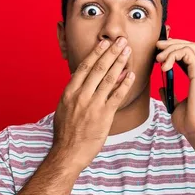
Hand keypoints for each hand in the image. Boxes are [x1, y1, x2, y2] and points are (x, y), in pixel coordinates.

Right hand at [51, 37, 134, 171]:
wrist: (67, 153)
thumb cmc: (66, 132)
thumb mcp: (63, 108)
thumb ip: (73, 92)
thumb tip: (79, 78)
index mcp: (69, 92)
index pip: (84, 67)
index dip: (96, 53)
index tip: (104, 43)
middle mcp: (80, 96)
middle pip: (98, 69)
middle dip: (111, 53)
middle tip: (120, 41)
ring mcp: (92, 106)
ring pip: (108, 79)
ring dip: (120, 63)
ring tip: (128, 52)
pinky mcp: (103, 116)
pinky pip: (117, 96)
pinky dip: (124, 84)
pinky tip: (131, 74)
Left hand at [156, 38, 194, 137]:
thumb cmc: (190, 123)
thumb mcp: (176, 106)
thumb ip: (170, 95)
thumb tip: (162, 88)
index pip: (190, 54)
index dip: (175, 48)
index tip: (160, 52)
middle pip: (191, 45)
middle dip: (173, 43)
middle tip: (157, 48)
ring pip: (190, 46)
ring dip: (171, 48)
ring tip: (158, 59)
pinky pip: (187, 53)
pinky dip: (173, 55)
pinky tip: (164, 67)